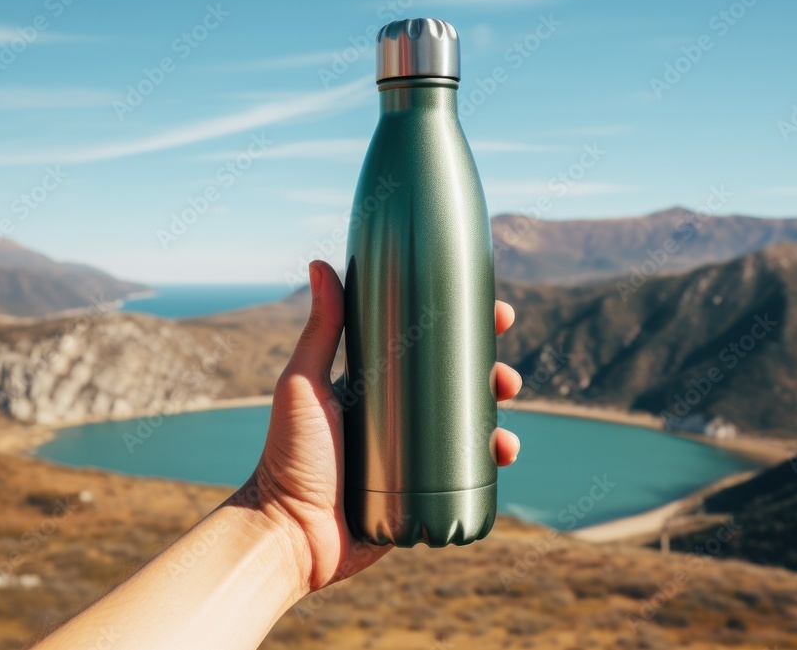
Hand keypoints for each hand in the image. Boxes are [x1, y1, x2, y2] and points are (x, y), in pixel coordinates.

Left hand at [231, 260, 522, 594]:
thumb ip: (319, 329)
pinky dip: (491, 461)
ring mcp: (413, 456)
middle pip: (457, 387)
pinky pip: (466, 473)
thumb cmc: (288, 455)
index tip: (496, 314)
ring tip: (506, 425)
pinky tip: (504, 456)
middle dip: (491, 377)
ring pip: (469, 428)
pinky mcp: (423, 494)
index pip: (428, 348)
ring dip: (498, 419)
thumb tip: (319, 262)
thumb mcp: (304, 383)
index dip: (465, 330)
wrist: (290, 534)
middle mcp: (398, 417)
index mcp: (377, 386)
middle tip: (507, 378)